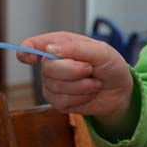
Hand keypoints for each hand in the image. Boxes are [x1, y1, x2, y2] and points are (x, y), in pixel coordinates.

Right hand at [18, 32, 133, 121]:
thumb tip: (50, 50)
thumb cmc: (111, 66)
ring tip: (94, 82)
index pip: (32, 45)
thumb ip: (77, 48)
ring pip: (55, 87)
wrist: (120, 91)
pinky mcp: (57, 101)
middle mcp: (53, 63)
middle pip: (47, 67)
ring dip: (81, 86)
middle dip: (73, 70)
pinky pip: (61, 102)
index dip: (27, 51)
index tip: (32, 58)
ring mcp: (53, 83)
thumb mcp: (102, 51)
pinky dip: (80, 99)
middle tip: (90, 69)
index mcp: (60, 44)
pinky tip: (88, 94)